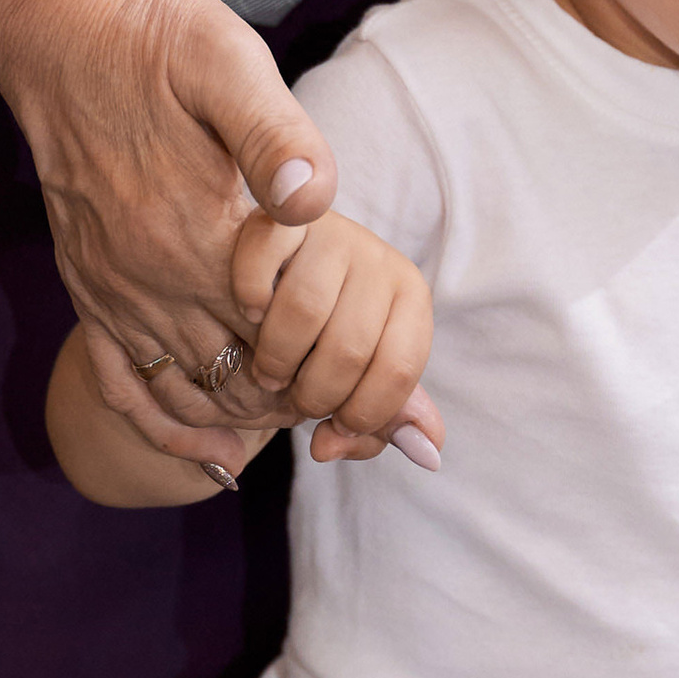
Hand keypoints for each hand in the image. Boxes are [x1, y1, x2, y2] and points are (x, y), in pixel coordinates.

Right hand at [0, 0, 341, 445]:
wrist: (62, 24)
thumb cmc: (159, 38)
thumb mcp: (228, 65)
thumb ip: (276, 135)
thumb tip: (313, 199)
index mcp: (198, 237)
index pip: (280, 344)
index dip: (330, 371)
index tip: (368, 377)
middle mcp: (149, 279)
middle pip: (240, 382)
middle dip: (296, 402)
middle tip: (344, 405)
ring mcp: (111, 290)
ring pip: (186, 395)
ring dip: (242, 416)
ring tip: (294, 414)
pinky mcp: (85, 287)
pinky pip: (120, 385)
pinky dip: (165, 429)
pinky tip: (213, 449)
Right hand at [230, 209, 441, 466]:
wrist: (283, 269)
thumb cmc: (327, 334)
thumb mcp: (364, 375)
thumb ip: (391, 418)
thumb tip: (428, 456)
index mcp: (412, 299)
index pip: (400, 371)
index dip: (364, 413)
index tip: (334, 428)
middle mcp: (380, 260)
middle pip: (351, 348)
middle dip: (315, 394)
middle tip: (293, 401)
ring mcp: (332, 234)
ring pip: (303, 311)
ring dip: (278, 359)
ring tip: (269, 373)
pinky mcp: (281, 221)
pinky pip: (261, 264)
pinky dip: (250, 299)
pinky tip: (250, 316)